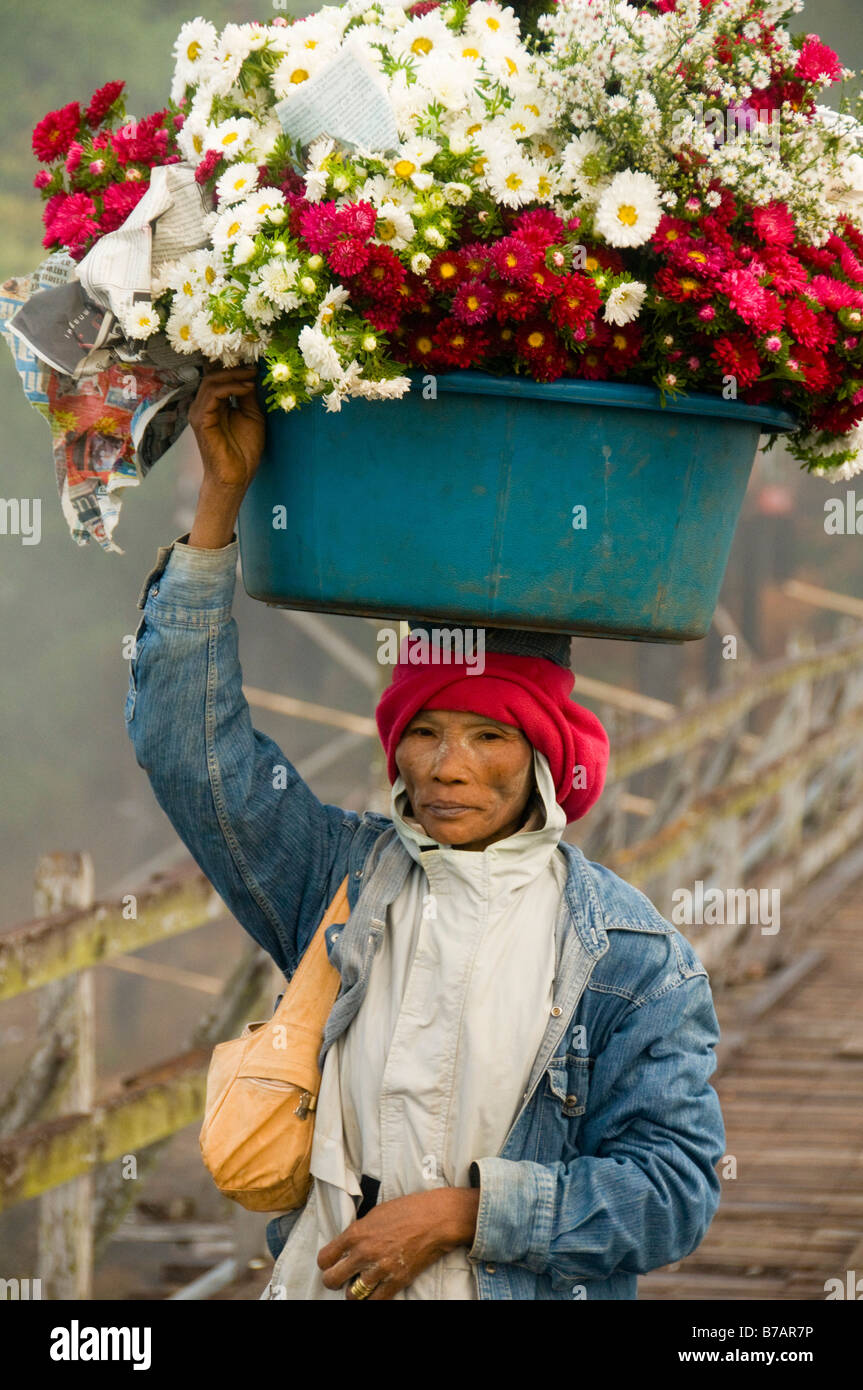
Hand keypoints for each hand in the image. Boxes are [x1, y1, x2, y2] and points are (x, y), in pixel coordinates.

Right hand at [188, 365, 265, 492]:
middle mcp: (202, 406)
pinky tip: (247, 389)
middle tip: (254, 368)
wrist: (236, 477)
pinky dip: (231, 388)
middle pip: (213, 375)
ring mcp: (199, 413)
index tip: (255, 366)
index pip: (218, 378)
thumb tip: (251, 376)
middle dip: (235, 369)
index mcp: (213, 405)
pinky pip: (213, 395)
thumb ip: (248, 397)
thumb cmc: (243, 451)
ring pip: (211, 381)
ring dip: (234, 376)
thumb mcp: (251, 417)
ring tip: (252, 377)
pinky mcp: (201, 420)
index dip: (234, 369)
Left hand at [317, 1188, 479, 1300]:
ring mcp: (380, 1269)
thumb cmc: (408, 1210)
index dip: (326, 1263)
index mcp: (356, 1233)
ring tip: (359, 1286)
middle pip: (332, 1280)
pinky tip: (374, 1293)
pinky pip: (376, 1301)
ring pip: (352, 1295)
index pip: (325, 1258)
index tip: (330, 1263)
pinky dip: (373, 1299)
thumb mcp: (376, 1213)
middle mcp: (364, 1253)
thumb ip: (359, 1231)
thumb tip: (348, 1244)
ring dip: (354, 1292)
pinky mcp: (396, 1281)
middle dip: (333, 1280)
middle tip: (340, 1278)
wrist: (436, 1219)